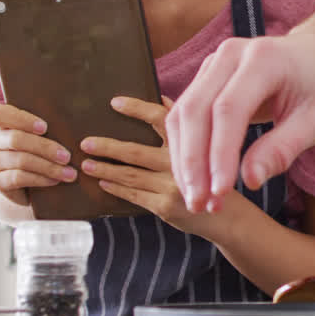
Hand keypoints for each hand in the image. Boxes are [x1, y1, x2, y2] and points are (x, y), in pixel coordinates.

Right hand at [0, 104, 76, 206]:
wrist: (24, 186)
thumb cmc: (38, 154)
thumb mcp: (40, 138)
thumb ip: (46, 129)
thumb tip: (70, 125)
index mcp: (0, 124)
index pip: (1, 114)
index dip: (22, 119)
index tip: (45, 127)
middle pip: (16, 139)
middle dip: (45, 147)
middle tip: (67, 156)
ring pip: (21, 160)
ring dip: (49, 167)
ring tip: (69, 173)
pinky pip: (19, 177)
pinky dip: (40, 179)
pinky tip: (55, 181)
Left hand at [80, 96, 202, 226]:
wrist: (228, 217)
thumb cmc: (214, 177)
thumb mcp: (206, 147)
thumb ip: (182, 125)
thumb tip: (161, 98)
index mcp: (191, 143)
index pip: (161, 119)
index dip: (137, 109)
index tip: (115, 103)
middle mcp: (181, 164)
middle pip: (136, 151)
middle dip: (108, 147)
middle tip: (86, 142)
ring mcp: (172, 187)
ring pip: (130, 175)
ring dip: (105, 169)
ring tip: (86, 164)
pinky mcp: (166, 207)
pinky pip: (134, 195)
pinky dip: (116, 188)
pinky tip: (103, 183)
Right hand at [166, 32, 314, 212]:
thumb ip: (282, 149)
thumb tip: (250, 180)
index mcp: (263, 59)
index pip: (229, 110)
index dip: (220, 154)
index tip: (219, 193)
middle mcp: (230, 55)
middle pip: (196, 110)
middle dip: (194, 163)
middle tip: (200, 204)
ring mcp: (213, 64)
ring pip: (182, 114)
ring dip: (185, 161)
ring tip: (197, 200)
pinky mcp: (206, 78)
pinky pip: (184, 115)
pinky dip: (186, 150)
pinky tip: (195, 180)